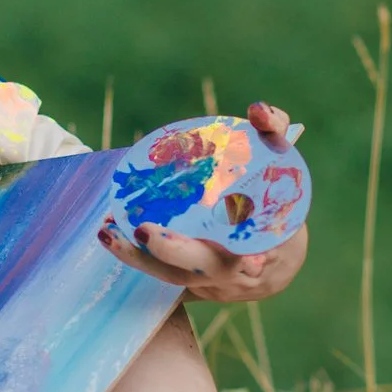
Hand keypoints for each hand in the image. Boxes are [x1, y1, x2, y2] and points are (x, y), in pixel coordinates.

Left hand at [97, 102, 309, 302]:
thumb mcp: (284, 166)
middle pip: (206, 269)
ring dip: (138, 257)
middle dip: (175, 251)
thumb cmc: (279, 204)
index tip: (252, 260)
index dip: (253, 262)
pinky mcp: (190, 282)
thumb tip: (257, 109)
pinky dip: (135, 255)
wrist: (274, 262)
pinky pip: (159, 272)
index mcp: (269, 246)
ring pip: (173, 276)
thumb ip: (274, 131)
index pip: (261, 257)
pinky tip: (110, 234)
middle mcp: (237, 272)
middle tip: (144, 229)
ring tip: (107, 231)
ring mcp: (211, 282)